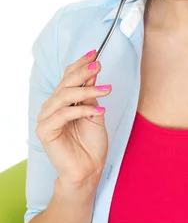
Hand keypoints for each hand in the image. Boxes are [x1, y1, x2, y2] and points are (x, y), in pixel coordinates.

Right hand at [36, 50, 110, 189]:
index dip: (80, 64)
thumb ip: (92, 95)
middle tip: (99, 65)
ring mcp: (46, 118)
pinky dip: (82, 110)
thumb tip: (94, 73)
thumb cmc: (92, 143)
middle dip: (83, 72)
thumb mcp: (96, 113)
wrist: (89, 169)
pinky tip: (99, 110)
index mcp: (62, 101)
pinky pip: (64, 114)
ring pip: (65, 96)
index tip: (95, 53)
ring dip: (87, 90)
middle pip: (65, 84)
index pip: (68, 77)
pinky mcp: (45, 131)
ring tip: (107, 89)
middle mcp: (52, 107)